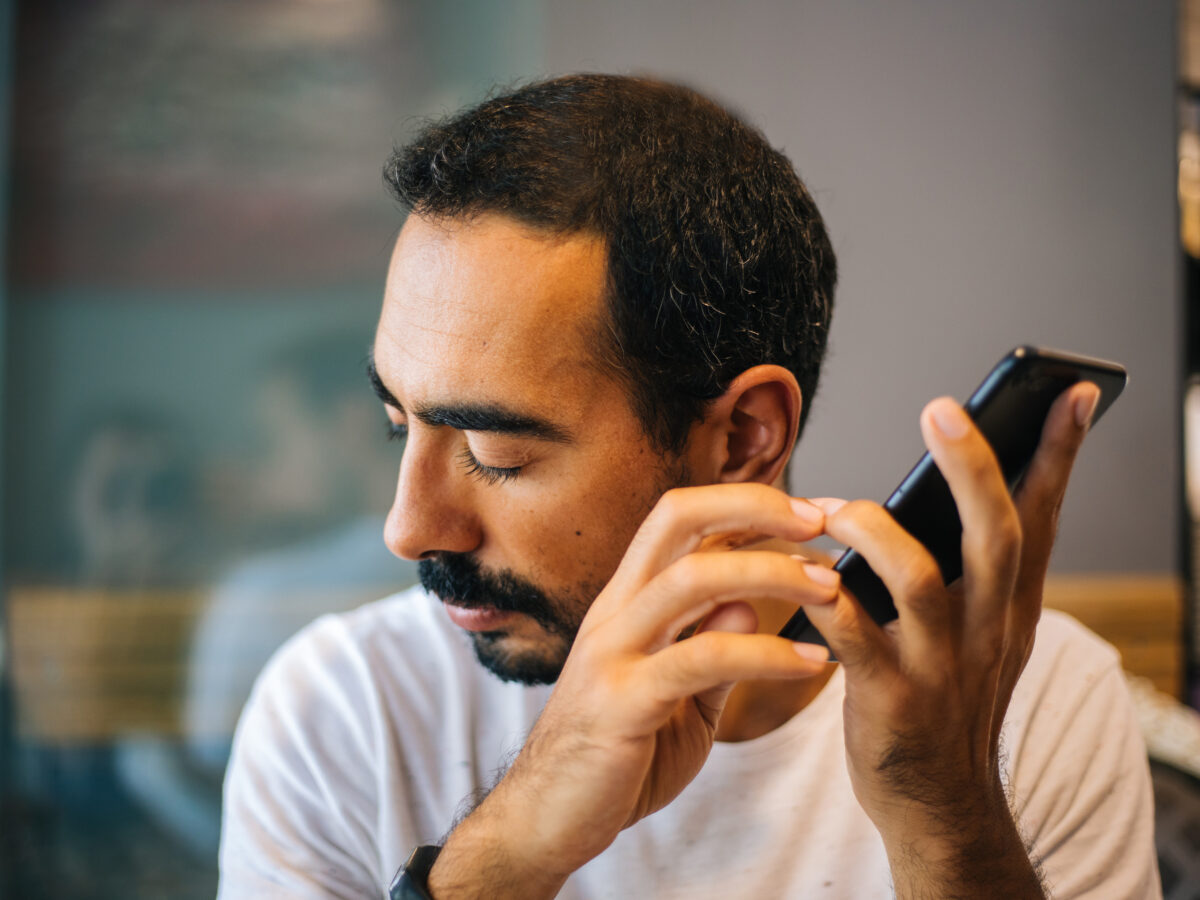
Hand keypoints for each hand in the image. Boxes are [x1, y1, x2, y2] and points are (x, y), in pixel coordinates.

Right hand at [428, 483, 837, 898]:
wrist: (543, 821)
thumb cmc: (612, 760)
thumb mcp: (676, 698)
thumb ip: (709, 650)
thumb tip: (747, 601)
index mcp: (626, 604)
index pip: (679, 521)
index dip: (742, 504)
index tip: (806, 513)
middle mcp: (614, 613)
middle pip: (677, 520)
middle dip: (753, 507)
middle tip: (820, 522)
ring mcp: (612, 653)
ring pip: (691, 579)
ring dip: (770, 572)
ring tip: (828, 587)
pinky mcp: (622, 703)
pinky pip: (702, 659)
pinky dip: (765, 652)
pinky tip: (808, 661)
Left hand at [803, 382, 1100, 896]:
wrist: (939, 804)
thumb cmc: (948, 697)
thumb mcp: (985, 632)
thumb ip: (975, 567)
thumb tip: (961, 481)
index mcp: (1010, 606)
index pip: (1041, 518)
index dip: (1057, 455)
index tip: (1072, 392)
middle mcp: (987, 631)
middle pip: (992, 536)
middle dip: (970, 468)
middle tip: (942, 408)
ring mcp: (941, 668)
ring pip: (918, 581)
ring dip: (873, 532)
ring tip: (835, 508)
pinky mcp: (892, 703)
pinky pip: (853, 638)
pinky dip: (825, 599)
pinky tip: (802, 576)